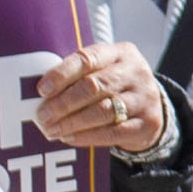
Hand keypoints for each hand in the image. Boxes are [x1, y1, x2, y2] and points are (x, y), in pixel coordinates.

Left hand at [35, 40, 172, 157]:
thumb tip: (42, 94)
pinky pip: (113, 133)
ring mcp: (145, 98)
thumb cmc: (114, 86)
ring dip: (72, 122)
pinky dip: (87, 137)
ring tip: (52, 129)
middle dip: (63, 103)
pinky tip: (69, 138)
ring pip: (103, 111)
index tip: (42, 90)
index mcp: (121, 53)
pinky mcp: (148, 123)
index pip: (88, 59)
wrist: (150, 108)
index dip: (62, 74)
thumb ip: (77, 76)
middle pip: (94, 86)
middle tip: (43, 116)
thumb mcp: (101, 71)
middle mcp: (136, 72)